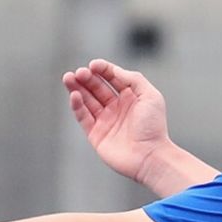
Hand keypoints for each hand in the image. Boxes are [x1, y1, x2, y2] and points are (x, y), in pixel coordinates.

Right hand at [62, 58, 172, 187]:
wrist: (149, 156)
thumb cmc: (154, 127)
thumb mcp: (150, 96)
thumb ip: (133, 79)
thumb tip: (114, 70)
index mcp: (130, 97)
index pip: (112, 78)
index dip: (102, 70)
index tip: (93, 65)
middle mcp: (116, 107)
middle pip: (97, 88)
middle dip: (86, 78)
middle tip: (78, 72)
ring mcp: (105, 121)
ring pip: (87, 100)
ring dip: (77, 89)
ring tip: (68, 78)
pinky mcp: (95, 134)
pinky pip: (83, 117)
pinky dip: (77, 106)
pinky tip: (74, 95)